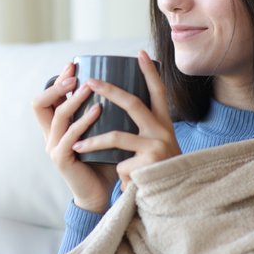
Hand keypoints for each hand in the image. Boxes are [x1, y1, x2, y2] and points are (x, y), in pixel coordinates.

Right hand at [32, 62, 117, 212]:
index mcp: (57, 128)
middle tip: (74, 75)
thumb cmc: (106, 161)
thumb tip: (123, 83)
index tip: (72, 64)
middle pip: (39, 103)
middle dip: (56, 86)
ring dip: (73, 99)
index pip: (48, 98)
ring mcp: (53, 148)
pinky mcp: (61, 160)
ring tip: (89, 87)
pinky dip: (82, 121)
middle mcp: (50, 136)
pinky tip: (97, 111)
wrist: (103, 195)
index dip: (57, 80)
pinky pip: (69, 136)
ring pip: (57, 116)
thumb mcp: (102, 132)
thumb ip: (103, 113)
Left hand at [71, 50, 180, 190]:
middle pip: (133, 103)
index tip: (140, 52)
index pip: (158, 93)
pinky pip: (119, 164)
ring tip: (77, 147)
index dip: (149, 72)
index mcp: (164, 125)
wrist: (176, 201)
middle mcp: (163, 131)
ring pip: (116, 137)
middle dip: (109, 91)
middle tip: (91, 81)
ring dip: (93, 143)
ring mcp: (157, 147)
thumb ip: (141, 133)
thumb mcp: (156, 148)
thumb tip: (112, 114)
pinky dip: (118, 175)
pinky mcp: (148, 165)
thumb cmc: (159, 173)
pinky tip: (127, 185)